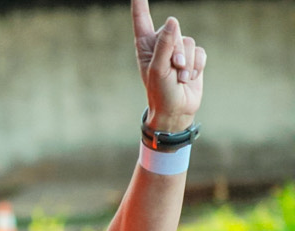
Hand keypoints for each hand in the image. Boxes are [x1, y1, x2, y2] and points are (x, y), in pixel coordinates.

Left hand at [132, 0, 205, 131]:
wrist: (176, 110)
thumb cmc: (160, 92)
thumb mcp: (158, 69)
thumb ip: (165, 44)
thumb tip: (173, 20)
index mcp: (145, 46)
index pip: (142, 20)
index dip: (140, 5)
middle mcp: (161, 45)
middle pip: (174, 30)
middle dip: (176, 50)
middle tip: (173, 69)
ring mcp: (177, 51)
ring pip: (188, 41)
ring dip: (187, 62)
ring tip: (180, 77)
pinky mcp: (192, 58)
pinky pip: (200, 51)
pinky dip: (197, 65)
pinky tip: (189, 78)